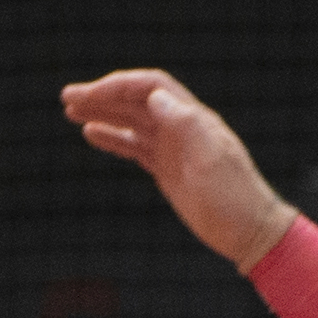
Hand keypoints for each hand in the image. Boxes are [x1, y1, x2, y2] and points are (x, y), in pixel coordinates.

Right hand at [60, 69, 295, 267]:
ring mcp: (173, 147)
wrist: (249, 231)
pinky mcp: (167, 168)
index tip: (90, 94)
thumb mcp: (212, 161)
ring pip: (131, 121)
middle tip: (67, 97)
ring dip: (102, 112)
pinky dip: (112, 137)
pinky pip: (134, 146)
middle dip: (102, 95)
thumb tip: (156, 97)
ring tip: (70, 111)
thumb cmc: (235, 198)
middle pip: (135, 101)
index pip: (150, 87)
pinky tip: (91, 133)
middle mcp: (181, 127)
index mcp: (193, 119)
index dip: (118, 85)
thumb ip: (186, 127)